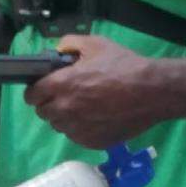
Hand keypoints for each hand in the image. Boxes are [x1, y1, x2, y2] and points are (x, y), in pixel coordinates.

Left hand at [24, 35, 168, 149]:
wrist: (153, 92)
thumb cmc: (124, 66)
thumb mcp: (96, 44)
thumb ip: (69, 44)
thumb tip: (57, 50)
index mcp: (61, 85)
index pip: (31, 95)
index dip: (36, 91)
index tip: (44, 88)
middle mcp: (65, 109)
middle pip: (43, 112)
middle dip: (50, 103)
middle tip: (66, 95)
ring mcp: (78, 129)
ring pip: (59, 126)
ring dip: (65, 117)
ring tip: (83, 107)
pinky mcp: (92, 142)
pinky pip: (76, 137)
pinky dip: (80, 129)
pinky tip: (95, 118)